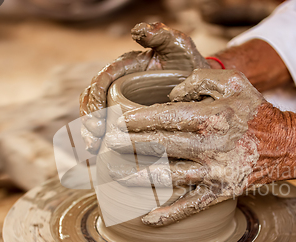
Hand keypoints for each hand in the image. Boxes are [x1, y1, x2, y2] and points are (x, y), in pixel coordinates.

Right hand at [80, 22, 209, 152]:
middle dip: (89, 120)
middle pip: (94, 100)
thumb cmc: (191, 65)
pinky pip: (112, 129)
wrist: (206, 87)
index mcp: (126, 67)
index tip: (96, 119)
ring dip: (92, 133)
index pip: (102, 81)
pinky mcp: (131, 117)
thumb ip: (161, 36)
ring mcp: (124, 101)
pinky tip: (104, 156)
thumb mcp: (179, 47)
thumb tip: (138, 30)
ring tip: (93, 150)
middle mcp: (121, 84)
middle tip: (93, 141)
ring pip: (99, 116)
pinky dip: (105, 141)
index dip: (94, 99)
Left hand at [105, 69, 295, 225]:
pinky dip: (170, 214)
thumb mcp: (232, 81)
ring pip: (167, 176)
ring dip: (136, 177)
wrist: (286, 145)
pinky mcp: (221, 192)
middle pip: (158, 146)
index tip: (114, 121)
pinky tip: (147, 219)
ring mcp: (215, 172)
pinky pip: (192, 205)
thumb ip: (198, 79)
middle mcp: (210, 146)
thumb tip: (170, 94)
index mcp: (211, 117)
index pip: (163, 117)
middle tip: (104, 145)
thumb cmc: (254, 111)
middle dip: (126, 145)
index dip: (134, 120)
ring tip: (111, 173)